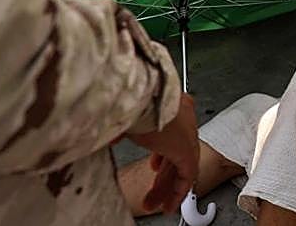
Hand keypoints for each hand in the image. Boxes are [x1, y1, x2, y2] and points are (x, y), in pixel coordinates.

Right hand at [127, 93, 200, 215]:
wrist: (142, 91)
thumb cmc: (132, 95)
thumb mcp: (122, 114)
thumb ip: (118, 129)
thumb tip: (108, 137)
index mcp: (171, 104)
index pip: (170, 134)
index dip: (162, 154)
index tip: (156, 167)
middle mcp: (183, 116)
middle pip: (175, 153)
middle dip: (162, 176)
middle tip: (153, 192)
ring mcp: (187, 132)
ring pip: (181, 165)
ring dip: (166, 187)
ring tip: (157, 204)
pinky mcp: (187, 148)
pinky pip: (188, 175)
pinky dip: (179, 191)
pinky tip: (170, 204)